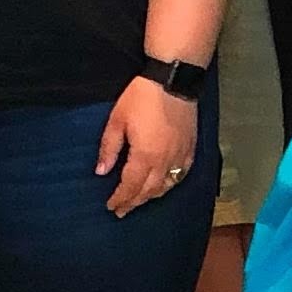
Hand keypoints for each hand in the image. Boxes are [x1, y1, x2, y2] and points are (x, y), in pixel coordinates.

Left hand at [95, 77, 198, 214]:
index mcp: (145, 156)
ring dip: (151, 196)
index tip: (110, 207)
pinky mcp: (190, 148)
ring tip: (140, 201)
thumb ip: (109, 149)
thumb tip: (101, 172)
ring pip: (166, 186)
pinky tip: (165, 185)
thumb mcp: (117, 120)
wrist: (173, 80)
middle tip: (122, 211)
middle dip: (134, 202)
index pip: (130, 186)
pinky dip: (171, 184)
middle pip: (148, 190)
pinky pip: (181, 174)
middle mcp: (164, 161)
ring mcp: (180, 156)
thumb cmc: (141, 97)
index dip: (120, 198)